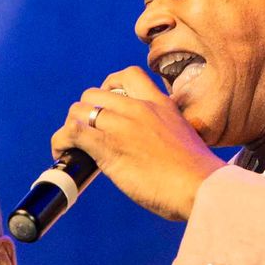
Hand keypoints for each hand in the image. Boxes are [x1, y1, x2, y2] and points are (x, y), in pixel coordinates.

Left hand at [50, 67, 222, 220]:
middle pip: (94, 94)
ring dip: (69, 129)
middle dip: (84, 113)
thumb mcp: (186, 140)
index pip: (128, 76)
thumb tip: (158, 151)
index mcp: (160, 104)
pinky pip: (72, 132)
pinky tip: (64, 155)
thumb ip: (168, 135)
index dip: (109, 87)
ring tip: (71, 148)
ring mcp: (122, 125)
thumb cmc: (199, 176)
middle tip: (87, 135)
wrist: (203, 188)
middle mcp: (138, 108)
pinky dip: (61, 142)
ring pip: (78, 111)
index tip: (108, 108)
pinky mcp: (109, 146)